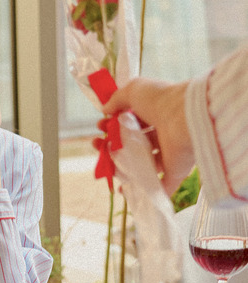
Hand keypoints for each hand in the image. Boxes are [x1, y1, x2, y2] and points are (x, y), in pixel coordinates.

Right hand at [101, 77, 193, 194]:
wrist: (185, 117)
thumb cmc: (161, 99)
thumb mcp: (133, 90)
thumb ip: (117, 98)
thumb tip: (105, 109)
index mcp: (156, 113)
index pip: (132, 122)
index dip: (114, 125)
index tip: (100, 126)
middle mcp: (163, 134)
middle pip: (135, 144)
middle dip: (113, 145)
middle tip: (97, 144)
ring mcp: (170, 154)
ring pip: (144, 165)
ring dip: (123, 168)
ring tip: (106, 165)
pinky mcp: (175, 172)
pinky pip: (159, 186)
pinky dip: (144, 191)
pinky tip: (125, 192)